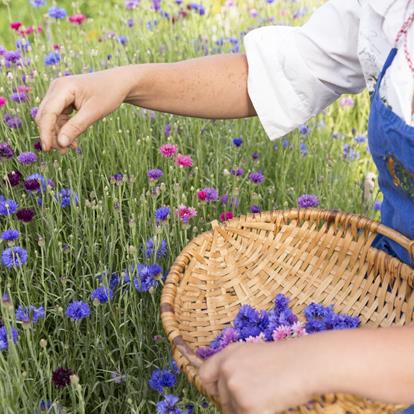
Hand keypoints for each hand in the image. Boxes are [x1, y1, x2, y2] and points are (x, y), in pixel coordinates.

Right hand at [35, 66, 133, 152]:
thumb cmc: (109, 93)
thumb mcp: (94, 112)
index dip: (45, 132)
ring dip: (58, 134)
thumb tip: (61, 143)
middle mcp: (56, 88)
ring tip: (69, 149)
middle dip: (51, 135)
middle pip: (45, 116)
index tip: (48, 149)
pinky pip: (58, 118)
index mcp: (63, 87)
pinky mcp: (63, 100)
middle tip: (63, 152)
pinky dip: (63, 129)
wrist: (118, 82)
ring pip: (51, 119)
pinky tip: (72, 142)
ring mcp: (58, 94)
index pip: (48, 113)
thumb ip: (76, 127)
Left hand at [199, 341, 314, 413]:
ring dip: (246, 409)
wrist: (304, 364)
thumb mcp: (252, 353)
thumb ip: (234, 366)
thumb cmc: (284, 359)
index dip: (214, 386)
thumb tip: (225, 386)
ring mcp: (236, 388)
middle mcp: (227, 369)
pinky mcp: (247, 407)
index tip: (224, 392)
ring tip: (268, 396)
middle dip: (235, 402)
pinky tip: (271, 405)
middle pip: (221, 398)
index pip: (205, 375)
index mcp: (228, 354)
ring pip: (233, 411)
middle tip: (258, 396)